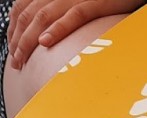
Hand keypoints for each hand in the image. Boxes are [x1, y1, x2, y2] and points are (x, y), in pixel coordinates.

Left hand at [8, 0, 144, 68]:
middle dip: (18, 39)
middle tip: (16, 62)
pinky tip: (46, 42)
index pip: (23, 7)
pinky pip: (73, 16)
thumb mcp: (83, 8)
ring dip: (30, 39)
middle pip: (29, 14)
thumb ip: (65, 18)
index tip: (13, 49)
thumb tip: (51, 39)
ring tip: (23, 58)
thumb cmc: (112, 3)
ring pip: (44, 16)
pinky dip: (57, 29)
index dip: (15, 29)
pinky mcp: (96, 3)